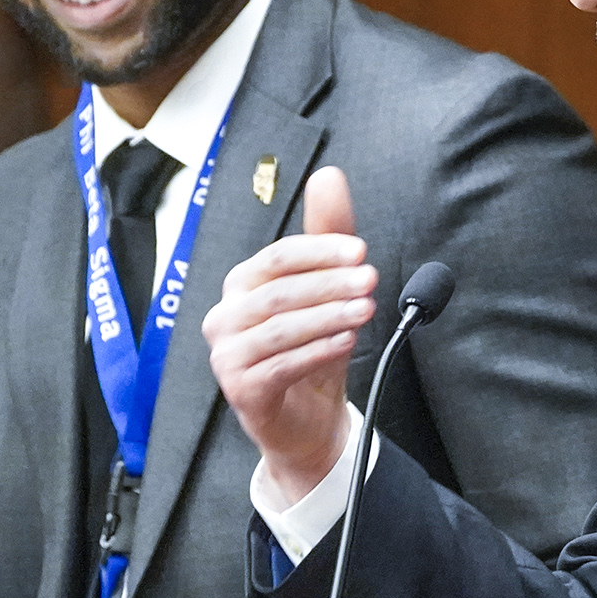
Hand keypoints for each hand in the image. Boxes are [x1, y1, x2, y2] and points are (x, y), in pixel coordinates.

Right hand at [202, 166, 377, 502]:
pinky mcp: (241, 390)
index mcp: (242, 286)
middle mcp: (226, 317)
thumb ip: (327, 236)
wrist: (307, 421)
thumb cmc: (311, 350)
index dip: (319, 251)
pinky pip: (280, 366)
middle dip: (329, 284)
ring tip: (366, 311)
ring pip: (279, 328)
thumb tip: (329, 176)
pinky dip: (317, 351)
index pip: (276, 257)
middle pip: (279, 292)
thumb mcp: (326, 290)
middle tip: (371, 280)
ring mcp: (228, 356)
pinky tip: (346, 342)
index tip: (360, 251)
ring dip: (327, 316)